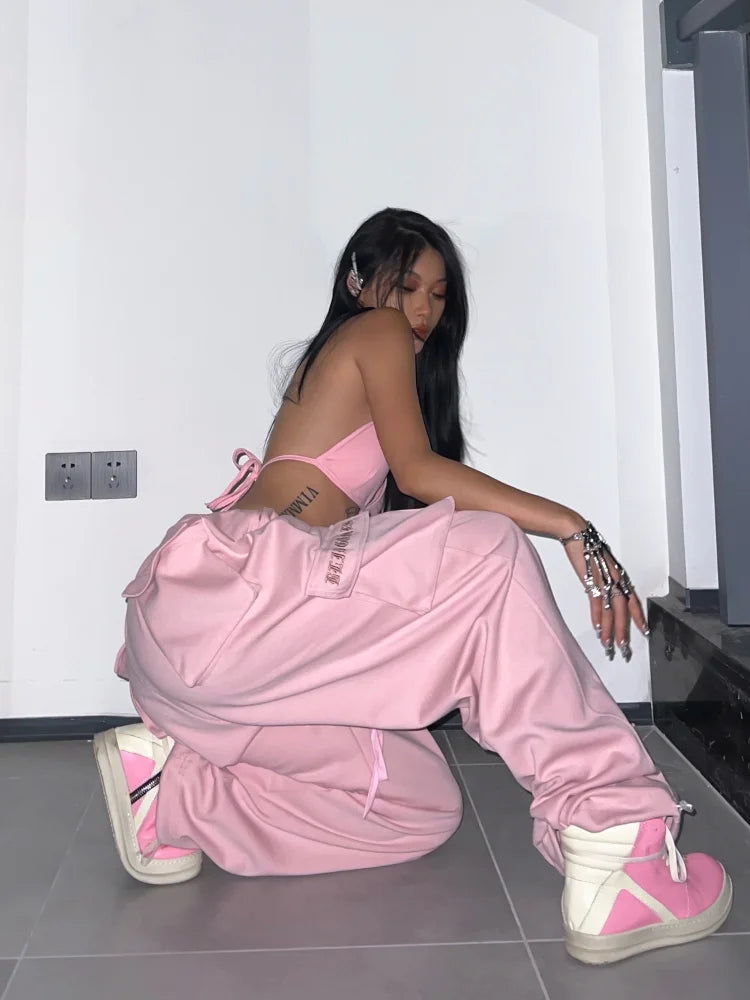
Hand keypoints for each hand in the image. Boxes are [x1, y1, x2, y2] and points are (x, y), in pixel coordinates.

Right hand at [561, 521, 648, 661]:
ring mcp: (604, 580)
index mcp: (619, 576)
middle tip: (624, 648)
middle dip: (623, 631)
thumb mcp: (601, 565)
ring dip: (609, 630)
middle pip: (623, 611)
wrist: (577, 533)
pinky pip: (596, 603)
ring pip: (611, 611)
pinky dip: (597, 617)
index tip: (643, 631)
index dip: (638, 617)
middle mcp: (616, 579)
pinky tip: (597, 628)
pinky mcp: (591, 580)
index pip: (633, 601)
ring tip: (608, 645)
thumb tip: (604, 592)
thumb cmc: (587, 547)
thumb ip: (606, 579)